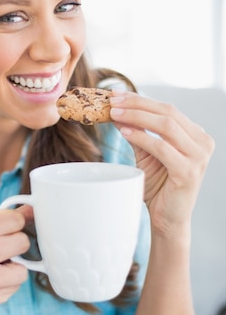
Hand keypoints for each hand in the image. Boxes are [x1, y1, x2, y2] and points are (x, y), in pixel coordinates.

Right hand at [0, 206, 30, 308]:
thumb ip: (5, 218)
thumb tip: (33, 210)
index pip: (15, 221)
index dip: (14, 223)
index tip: (7, 227)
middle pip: (23, 243)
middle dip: (15, 244)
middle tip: (0, 248)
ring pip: (23, 270)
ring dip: (14, 267)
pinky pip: (15, 287)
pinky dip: (7, 282)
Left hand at [110, 91, 214, 235]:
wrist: (168, 220)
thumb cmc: (159, 187)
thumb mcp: (148, 154)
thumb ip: (139, 133)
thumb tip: (118, 110)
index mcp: (196, 135)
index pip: (167, 109)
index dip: (140, 100)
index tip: (116, 95)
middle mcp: (203, 142)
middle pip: (167, 113)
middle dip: (137, 104)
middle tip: (112, 102)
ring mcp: (199, 157)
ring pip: (166, 126)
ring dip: (136, 117)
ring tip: (114, 114)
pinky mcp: (189, 172)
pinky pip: (162, 148)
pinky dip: (141, 137)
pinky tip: (124, 132)